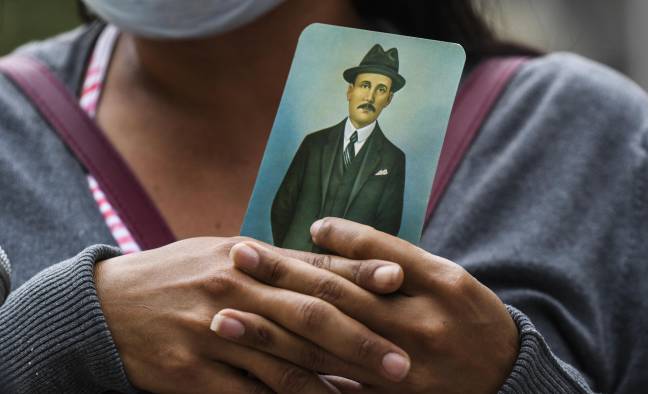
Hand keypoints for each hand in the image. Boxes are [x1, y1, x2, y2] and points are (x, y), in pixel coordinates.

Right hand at [95, 236, 408, 392]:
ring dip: (333, 379)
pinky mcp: (192, 373)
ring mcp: (213, 333)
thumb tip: (334, 265)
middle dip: (361, 338)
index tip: (401, 281)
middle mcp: (234, 291)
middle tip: (402, 359)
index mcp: (245, 258)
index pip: (313, 266)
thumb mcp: (223, 255)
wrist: (108, 305)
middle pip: (309, 315)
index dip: (360, 272)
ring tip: (373, 392)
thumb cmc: (179, 275)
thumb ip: (277, 262)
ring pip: (286, 360)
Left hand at [214, 219, 517, 392]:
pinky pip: (338, 391)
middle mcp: (418, 326)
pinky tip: (259, 372)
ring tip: (227, 317)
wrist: (507, 378)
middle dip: (282, 279)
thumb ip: (388, 253)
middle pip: (338, 299)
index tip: (278, 233)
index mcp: (438, 284)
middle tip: (236, 261)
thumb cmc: (471, 315)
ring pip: (327, 347)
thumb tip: (323, 231)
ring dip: (272, 332)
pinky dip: (298, 381)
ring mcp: (403, 369)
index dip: (318, 244)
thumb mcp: (446, 274)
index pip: (371, 256)